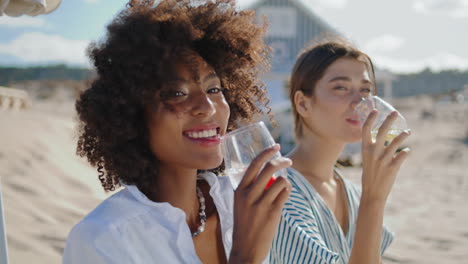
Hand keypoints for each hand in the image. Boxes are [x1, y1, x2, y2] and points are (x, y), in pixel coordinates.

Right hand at [229, 144, 291, 263]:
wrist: (245, 248)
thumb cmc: (244, 223)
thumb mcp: (240, 203)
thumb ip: (250, 188)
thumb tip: (267, 173)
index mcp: (239, 190)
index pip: (253, 164)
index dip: (266, 152)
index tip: (276, 146)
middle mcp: (249, 194)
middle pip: (269, 168)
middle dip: (283, 161)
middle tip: (288, 161)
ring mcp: (261, 204)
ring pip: (280, 181)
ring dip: (285, 181)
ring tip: (283, 188)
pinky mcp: (272, 212)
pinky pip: (285, 193)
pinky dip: (287, 192)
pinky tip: (284, 196)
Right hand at [361, 110, 410, 203]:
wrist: (372, 192)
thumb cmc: (370, 174)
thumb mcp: (367, 159)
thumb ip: (374, 148)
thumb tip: (385, 138)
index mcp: (365, 149)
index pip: (365, 129)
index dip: (370, 118)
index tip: (376, 110)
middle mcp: (373, 152)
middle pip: (382, 131)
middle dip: (390, 120)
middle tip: (396, 113)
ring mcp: (383, 160)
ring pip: (396, 142)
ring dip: (403, 135)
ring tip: (408, 132)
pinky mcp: (392, 167)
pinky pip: (402, 155)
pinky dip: (406, 152)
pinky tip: (408, 150)